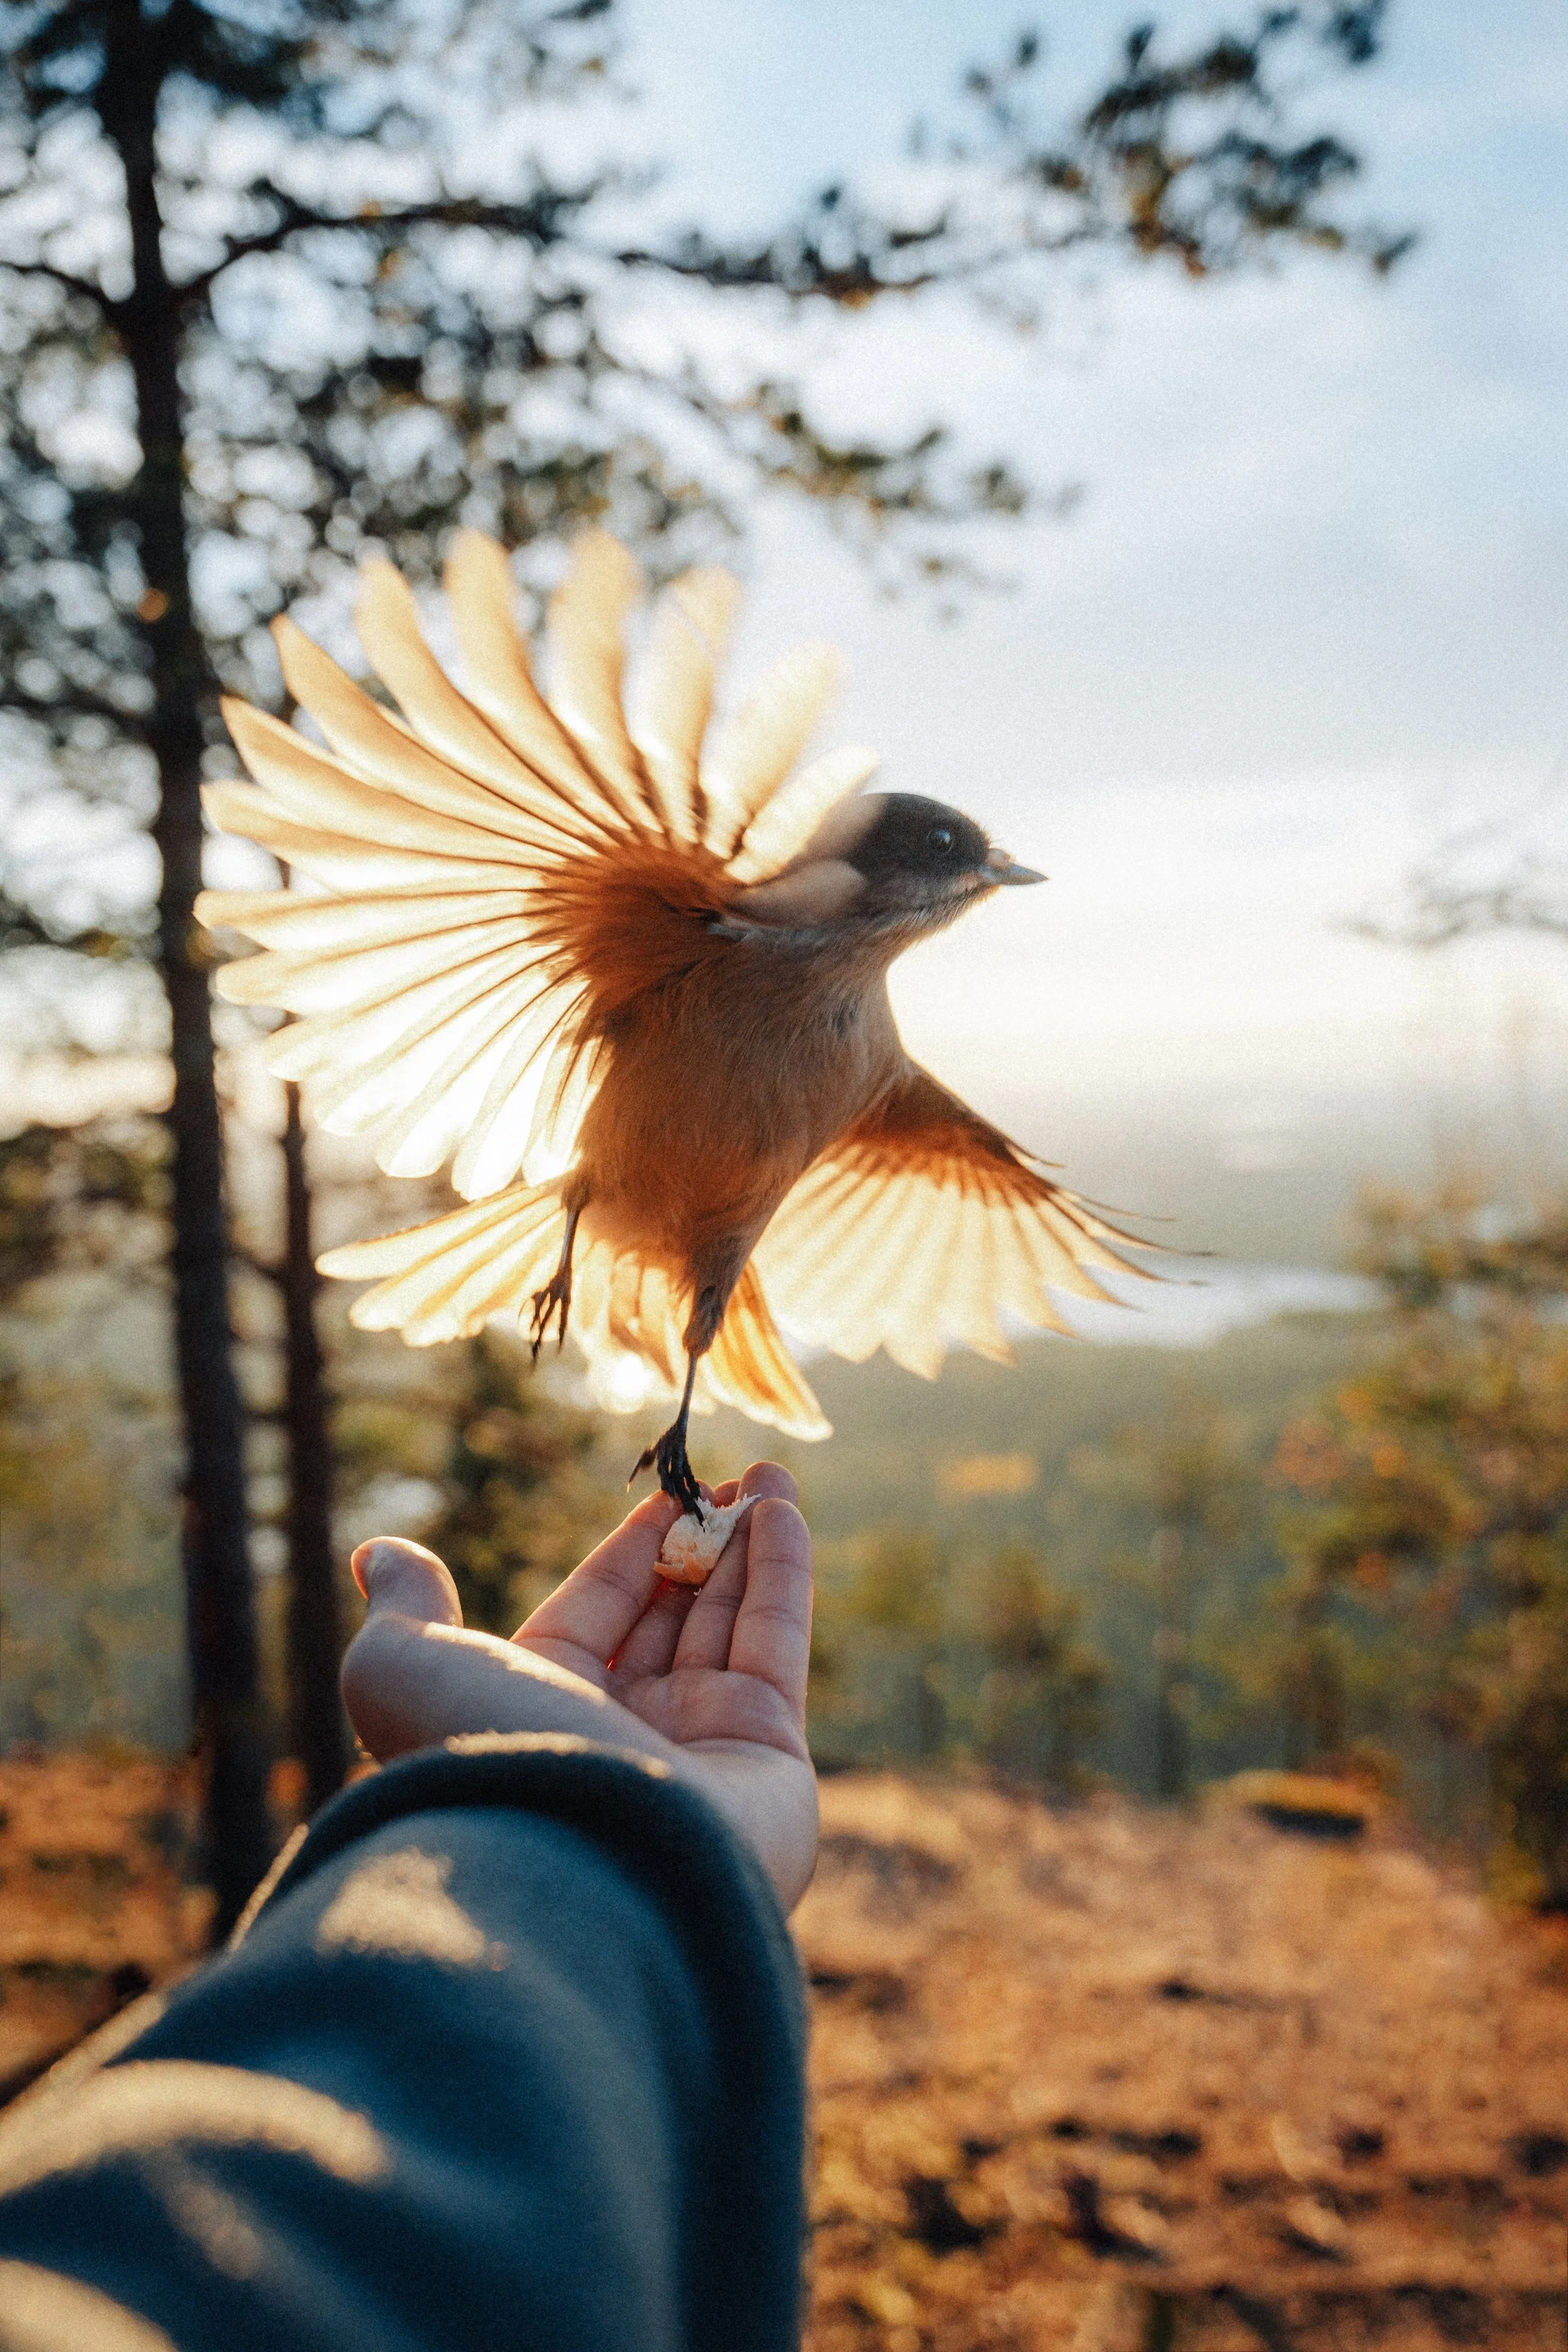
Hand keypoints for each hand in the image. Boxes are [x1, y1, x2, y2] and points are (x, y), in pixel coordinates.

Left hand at [341, 1463, 817, 1909]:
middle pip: (666, 1619)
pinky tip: (785, 1511)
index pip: (591, 1614)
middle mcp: (618, 1740)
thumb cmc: (483, 1757)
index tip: (665, 1495)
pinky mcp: (769, 1764)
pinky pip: (776, 1649)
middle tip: (729, 1478)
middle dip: (700, 1545)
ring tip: (771, 1475)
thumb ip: (406, 1608)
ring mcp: (698, 1754)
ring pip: (727, 1626)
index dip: (629, 1552)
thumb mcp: (405, 1668)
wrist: (581, 1867)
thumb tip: (377, 1554)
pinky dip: (783, 1576)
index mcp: (535, 1717)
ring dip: (751, 1545)